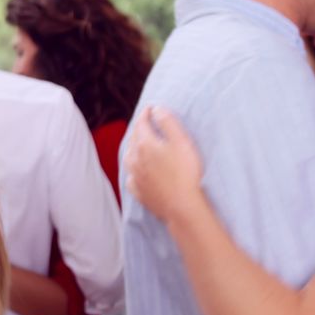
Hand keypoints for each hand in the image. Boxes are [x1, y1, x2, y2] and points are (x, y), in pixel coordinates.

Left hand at [124, 107, 205, 226]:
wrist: (182, 206)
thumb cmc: (185, 172)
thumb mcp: (181, 141)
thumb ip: (167, 122)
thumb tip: (156, 109)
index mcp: (144, 144)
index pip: (141, 123)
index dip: (146, 113)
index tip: (151, 108)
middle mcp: (134, 159)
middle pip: (133, 139)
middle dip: (139, 128)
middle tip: (146, 122)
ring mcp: (135, 177)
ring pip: (129, 157)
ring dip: (134, 147)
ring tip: (140, 143)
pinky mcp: (139, 192)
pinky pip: (131, 177)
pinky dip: (134, 169)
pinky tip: (138, 171)